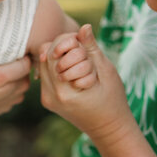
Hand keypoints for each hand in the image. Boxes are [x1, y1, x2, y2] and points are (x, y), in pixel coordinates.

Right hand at [0, 57, 30, 119]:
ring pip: (21, 89)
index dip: (23, 57)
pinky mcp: (0, 110)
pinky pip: (14, 99)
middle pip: (26, 78)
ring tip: (6, 74)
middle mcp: (7, 91)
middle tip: (11, 62)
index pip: (26, 64)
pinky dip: (11, 92)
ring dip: (17, 82)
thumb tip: (8, 46)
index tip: (17, 52)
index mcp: (0, 76)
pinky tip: (0, 87)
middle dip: (21, 70)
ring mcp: (5, 103)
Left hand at [37, 25, 134, 142]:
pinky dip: (58, 69)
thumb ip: (91, 48)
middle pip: (45, 56)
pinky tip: (73, 75)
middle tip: (83, 57)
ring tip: (80, 68)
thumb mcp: (106, 71)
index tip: (81, 46)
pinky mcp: (47, 100)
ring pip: (44, 65)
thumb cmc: (112, 99)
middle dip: (64, 50)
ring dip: (60, 59)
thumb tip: (84, 26)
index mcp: (64, 90)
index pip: (52, 51)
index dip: (66, 42)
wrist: (108, 129)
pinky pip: (46, 75)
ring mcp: (47, 99)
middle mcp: (50, 96)